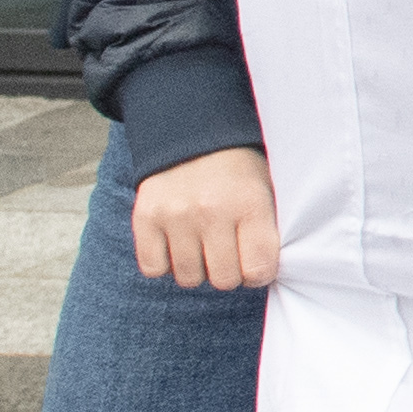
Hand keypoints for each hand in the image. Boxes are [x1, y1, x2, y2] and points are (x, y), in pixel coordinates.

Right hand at [131, 144, 279, 290]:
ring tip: (203, 245)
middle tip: (228, 252)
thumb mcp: (266, 190)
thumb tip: (264, 275)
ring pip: (188, 278)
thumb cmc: (237, 170)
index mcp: (250, 203)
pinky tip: (177, 244)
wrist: (193, 131)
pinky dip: (164, 263)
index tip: (255, 263)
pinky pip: (153, 268)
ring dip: (197, 269)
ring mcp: (174, 216)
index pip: (259, 269)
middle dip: (229, 272)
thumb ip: (268, 231)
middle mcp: (211, 211)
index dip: (259, 273)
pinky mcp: (145, 218)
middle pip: (223, 280)